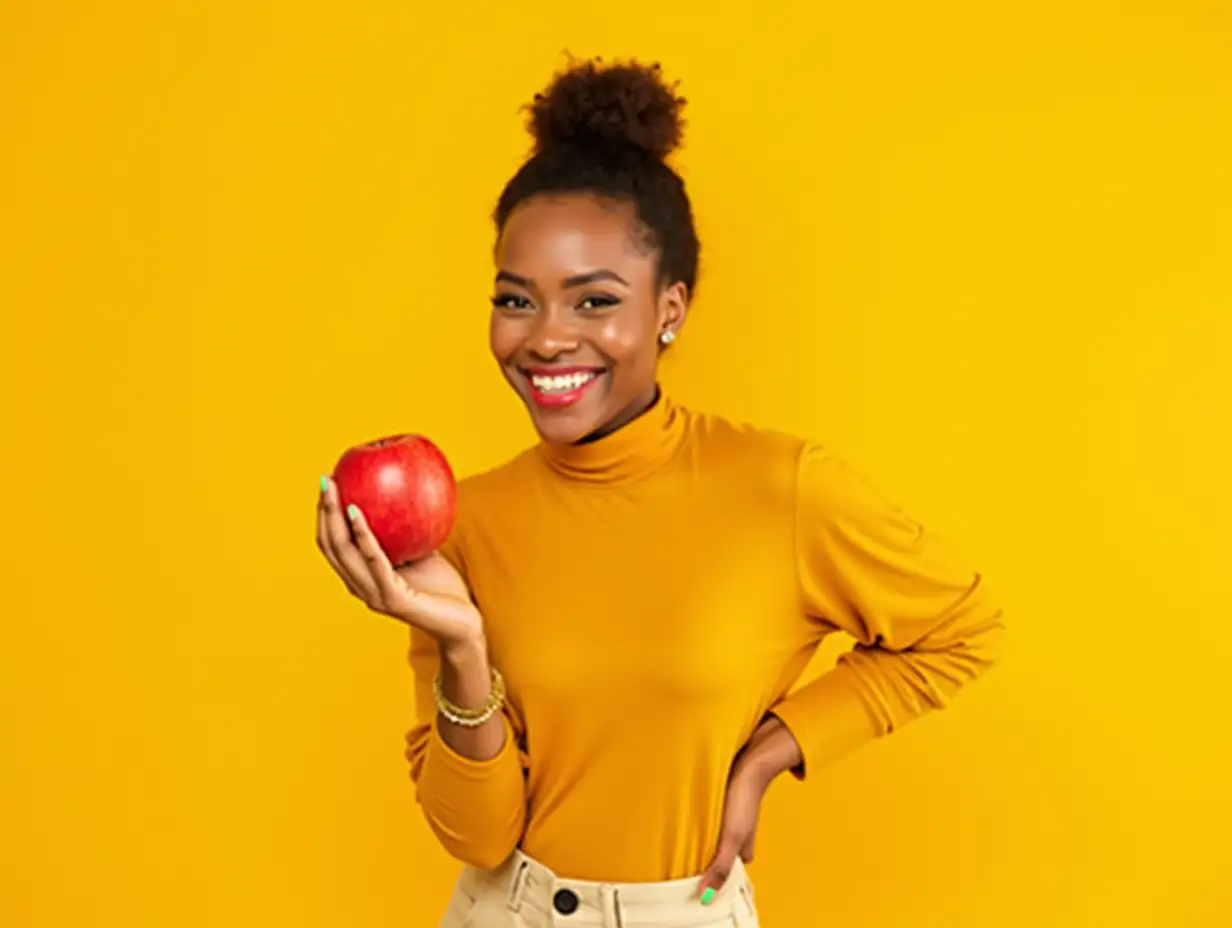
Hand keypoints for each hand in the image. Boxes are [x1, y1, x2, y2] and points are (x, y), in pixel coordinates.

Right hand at [316, 476, 483, 651]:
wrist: (464, 625)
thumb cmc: (444, 587)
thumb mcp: (420, 551)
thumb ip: (406, 530)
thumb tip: (401, 487)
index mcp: (363, 578)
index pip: (333, 545)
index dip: (325, 515)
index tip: (329, 483)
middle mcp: (361, 588)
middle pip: (331, 546)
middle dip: (324, 511)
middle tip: (325, 480)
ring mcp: (374, 595)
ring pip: (344, 553)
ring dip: (335, 518)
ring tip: (334, 490)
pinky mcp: (392, 600)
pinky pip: (374, 561)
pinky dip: (363, 536)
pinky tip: (357, 512)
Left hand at [698, 716, 802, 900]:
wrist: (747, 762)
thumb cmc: (744, 797)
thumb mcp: (731, 837)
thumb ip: (720, 866)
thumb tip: (707, 895)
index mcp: (743, 851)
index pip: (723, 873)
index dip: (707, 877)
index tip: (690, 879)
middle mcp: (736, 839)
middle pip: (713, 856)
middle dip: (699, 857)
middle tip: (681, 858)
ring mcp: (728, 823)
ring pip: (707, 839)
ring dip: (694, 839)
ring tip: (680, 838)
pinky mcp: (719, 809)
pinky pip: (703, 822)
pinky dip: (694, 824)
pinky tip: (685, 821)